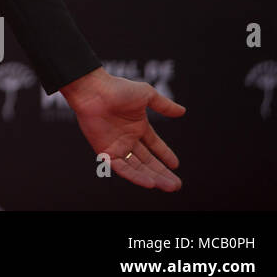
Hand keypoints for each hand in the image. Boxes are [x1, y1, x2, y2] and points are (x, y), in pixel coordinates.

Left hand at [61, 67, 184, 190]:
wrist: (93, 91)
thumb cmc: (117, 89)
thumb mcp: (147, 95)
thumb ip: (164, 105)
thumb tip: (183, 111)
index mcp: (137, 126)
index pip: (154, 145)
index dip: (164, 155)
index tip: (176, 165)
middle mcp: (127, 138)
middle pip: (147, 160)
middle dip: (162, 173)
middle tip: (176, 185)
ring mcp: (116, 145)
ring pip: (137, 167)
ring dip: (153, 177)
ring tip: (169, 187)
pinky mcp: (105, 151)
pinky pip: (122, 168)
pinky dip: (135, 176)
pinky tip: (150, 183)